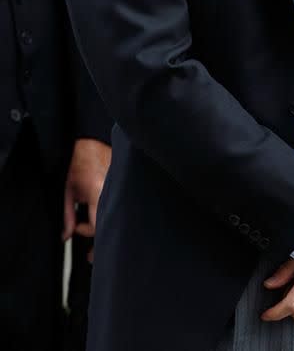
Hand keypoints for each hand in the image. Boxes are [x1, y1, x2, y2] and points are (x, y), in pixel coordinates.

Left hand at [63, 138, 110, 260]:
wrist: (90, 143)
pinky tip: (103, 214)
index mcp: (98, 195)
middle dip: (99, 239)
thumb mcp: (68, 192)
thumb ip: (67, 216)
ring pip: (115, 216)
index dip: (88, 236)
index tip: (83, 242)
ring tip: (89, 227)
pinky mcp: (123, 186)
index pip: (97, 226)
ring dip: (103, 224)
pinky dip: (110, 213)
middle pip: (110, 225)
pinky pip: (118, 205)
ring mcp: (119, 188)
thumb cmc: (78, 163)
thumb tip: (66, 236)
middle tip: (91, 254)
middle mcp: (112, 192)